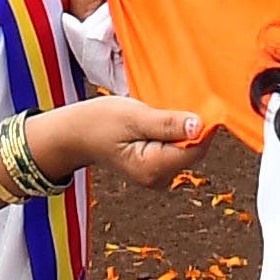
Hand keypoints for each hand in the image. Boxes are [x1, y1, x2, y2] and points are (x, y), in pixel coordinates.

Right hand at [32, 94, 214, 188]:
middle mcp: (158, 178)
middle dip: (190, 125)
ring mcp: (157, 175)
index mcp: (152, 168)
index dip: (203, 126)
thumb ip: (167, 123)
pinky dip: (172, 132)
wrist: (76, 134)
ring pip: (186, 148)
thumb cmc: (99, 122)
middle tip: (170, 103)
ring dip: (180, 127)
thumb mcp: (134, 117)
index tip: (201, 102)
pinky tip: (156, 121)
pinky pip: (175, 148)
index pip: (195, 149)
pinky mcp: (156, 167)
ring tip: (158, 111)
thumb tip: (200, 126)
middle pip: (193, 149)